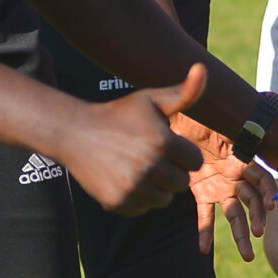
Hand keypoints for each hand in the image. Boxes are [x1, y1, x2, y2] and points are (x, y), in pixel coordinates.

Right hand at [65, 64, 210, 214]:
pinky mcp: (118, 202)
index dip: (183, 154)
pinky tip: (125, 179)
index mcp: (163, 142)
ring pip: (164, 199)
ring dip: (157, 187)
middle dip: (172, 171)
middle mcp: (150, 167)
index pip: (195, 162)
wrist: (75, 133)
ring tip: (139, 167)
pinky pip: (143, 208)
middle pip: (182, 183)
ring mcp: (133, 187)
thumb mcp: (151, 99)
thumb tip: (202, 69)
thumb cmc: (119, 114)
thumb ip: (183, 92)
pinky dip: (138, 199)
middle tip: (151, 157)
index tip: (167, 145)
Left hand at [172, 113, 274, 259]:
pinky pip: (206, 215)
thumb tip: (249, 122)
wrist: (179, 115)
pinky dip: (205, 232)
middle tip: (257, 235)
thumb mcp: (216, 117)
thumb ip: (230, 123)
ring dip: (241, 234)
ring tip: (248, 256)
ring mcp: (220, 185)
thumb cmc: (199, 113)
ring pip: (235, 214)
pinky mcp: (202, 192)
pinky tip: (203, 250)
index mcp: (242, 158)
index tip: (271, 206)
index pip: (262, 178)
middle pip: (253, 202)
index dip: (269, 191)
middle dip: (257, 219)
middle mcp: (236, 176)